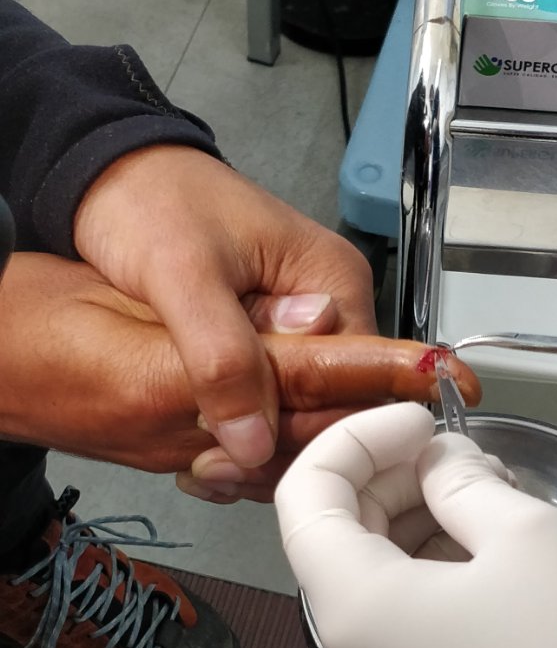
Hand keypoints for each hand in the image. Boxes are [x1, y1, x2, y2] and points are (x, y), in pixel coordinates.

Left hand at [73, 144, 376, 469]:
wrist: (107, 174)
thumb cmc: (150, 203)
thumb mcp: (183, 277)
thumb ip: (223, 357)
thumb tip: (256, 445)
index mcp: (334, 283)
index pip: (358, 382)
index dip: (314, 430)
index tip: (254, 463)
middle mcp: (331, 307)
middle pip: (333, 400)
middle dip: (282, 444)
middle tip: (217, 472)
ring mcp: (299, 325)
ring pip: (301, 406)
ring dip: (258, 443)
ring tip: (205, 469)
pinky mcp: (267, 337)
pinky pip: (272, 396)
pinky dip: (243, 426)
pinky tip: (207, 451)